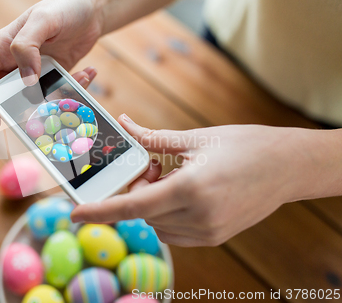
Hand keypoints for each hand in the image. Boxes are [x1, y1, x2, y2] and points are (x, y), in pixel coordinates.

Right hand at [0, 0, 103, 127]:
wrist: (92, 8)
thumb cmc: (63, 7)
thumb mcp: (42, 20)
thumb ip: (27, 46)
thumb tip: (26, 80)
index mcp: (1, 50)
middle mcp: (14, 64)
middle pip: (5, 99)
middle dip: (19, 112)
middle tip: (37, 120)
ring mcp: (35, 73)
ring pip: (34, 101)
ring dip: (54, 100)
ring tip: (75, 86)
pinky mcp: (54, 78)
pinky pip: (58, 93)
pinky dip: (73, 89)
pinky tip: (87, 73)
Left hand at [71, 115, 333, 246]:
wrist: (287, 166)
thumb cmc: (245, 146)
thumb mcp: (196, 138)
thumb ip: (154, 138)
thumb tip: (125, 124)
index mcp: (192, 189)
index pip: (134, 206)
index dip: (101, 211)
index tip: (75, 213)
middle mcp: (199, 217)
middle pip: (142, 212)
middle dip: (136, 191)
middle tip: (151, 165)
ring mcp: (208, 232)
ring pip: (156, 223)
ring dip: (151, 202)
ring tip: (170, 175)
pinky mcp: (214, 237)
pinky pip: (174, 230)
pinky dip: (165, 212)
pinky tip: (180, 190)